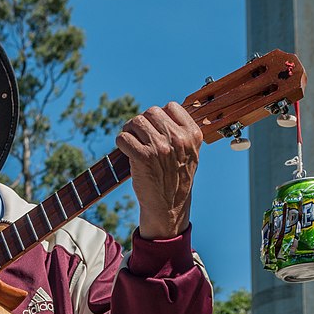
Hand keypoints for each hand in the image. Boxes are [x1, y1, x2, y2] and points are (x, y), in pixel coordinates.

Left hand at [115, 102, 202, 238]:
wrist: (168, 206)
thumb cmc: (176, 178)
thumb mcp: (190, 153)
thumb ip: (181, 133)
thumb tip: (161, 112)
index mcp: (192, 135)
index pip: (171, 107)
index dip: (159, 115)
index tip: (154, 127)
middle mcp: (178, 139)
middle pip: (151, 112)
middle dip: (141, 122)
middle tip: (137, 134)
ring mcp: (160, 147)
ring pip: (136, 122)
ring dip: (129, 130)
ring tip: (131, 141)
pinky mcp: (142, 157)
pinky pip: (123, 137)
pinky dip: (121, 142)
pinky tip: (125, 150)